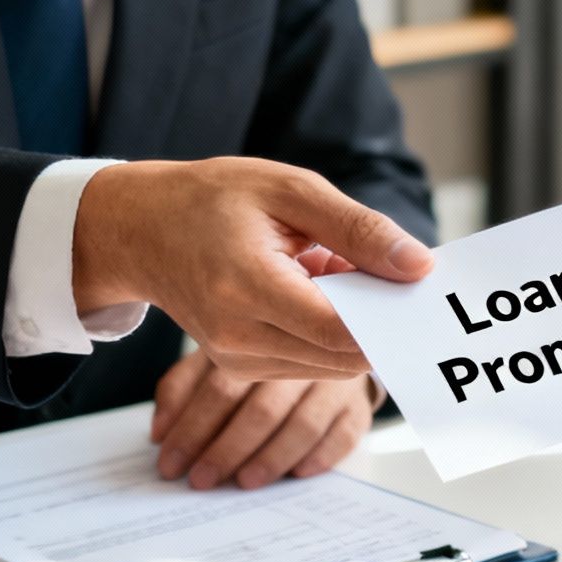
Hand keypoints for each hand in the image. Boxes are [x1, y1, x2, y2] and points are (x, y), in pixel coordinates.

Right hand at [72, 157, 432, 379]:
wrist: (141, 230)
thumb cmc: (213, 199)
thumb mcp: (290, 190)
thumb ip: (359, 229)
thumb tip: (419, 266)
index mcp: (247, 285)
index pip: (340, 329)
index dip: (388, 316)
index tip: (418, 290)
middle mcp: (238, 336)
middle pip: (343, 354)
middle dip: (378, 321)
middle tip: (387, 273)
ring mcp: (237, 361)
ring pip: (332, 365)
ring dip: (352, 327)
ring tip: (331, 271)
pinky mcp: (241, 370)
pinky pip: (310, 364)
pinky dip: (328, 335)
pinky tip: (313, 290)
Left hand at [149, 348, 376, 488]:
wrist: (332, 343)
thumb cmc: (263, 361)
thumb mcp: (218, 360)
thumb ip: (184, 388)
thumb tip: (159, 433)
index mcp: (257, 344)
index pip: (222, 388)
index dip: (193, 428)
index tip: (171, 463)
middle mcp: (299, 360)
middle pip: (262, 409)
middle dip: (227, 450)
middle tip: (202, 479)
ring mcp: (334, 382)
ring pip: (303, 424)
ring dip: (271, 458)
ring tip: (244, 481)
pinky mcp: (358, 405)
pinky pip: (344, 434)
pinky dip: (320, 456)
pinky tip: (296, 474)